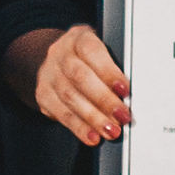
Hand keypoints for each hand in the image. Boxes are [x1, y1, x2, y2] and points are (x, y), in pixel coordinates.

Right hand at [5, 21, 129, 146]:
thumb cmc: (88, 59)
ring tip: (111, 130)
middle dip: (104, 100)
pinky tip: (92, 136)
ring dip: (93, 118)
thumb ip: (114, 67)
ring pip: (70, 98)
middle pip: (80, 77)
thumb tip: (131, 93)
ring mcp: (49, 74)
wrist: (57, 62)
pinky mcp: (43, 95)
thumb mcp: (102, 52)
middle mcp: (60, 54)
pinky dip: (79, 128)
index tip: (125, 90)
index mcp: (78, 38)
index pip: (91, 51)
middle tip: (122, 116)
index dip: (108, 71)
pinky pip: (61, 114)